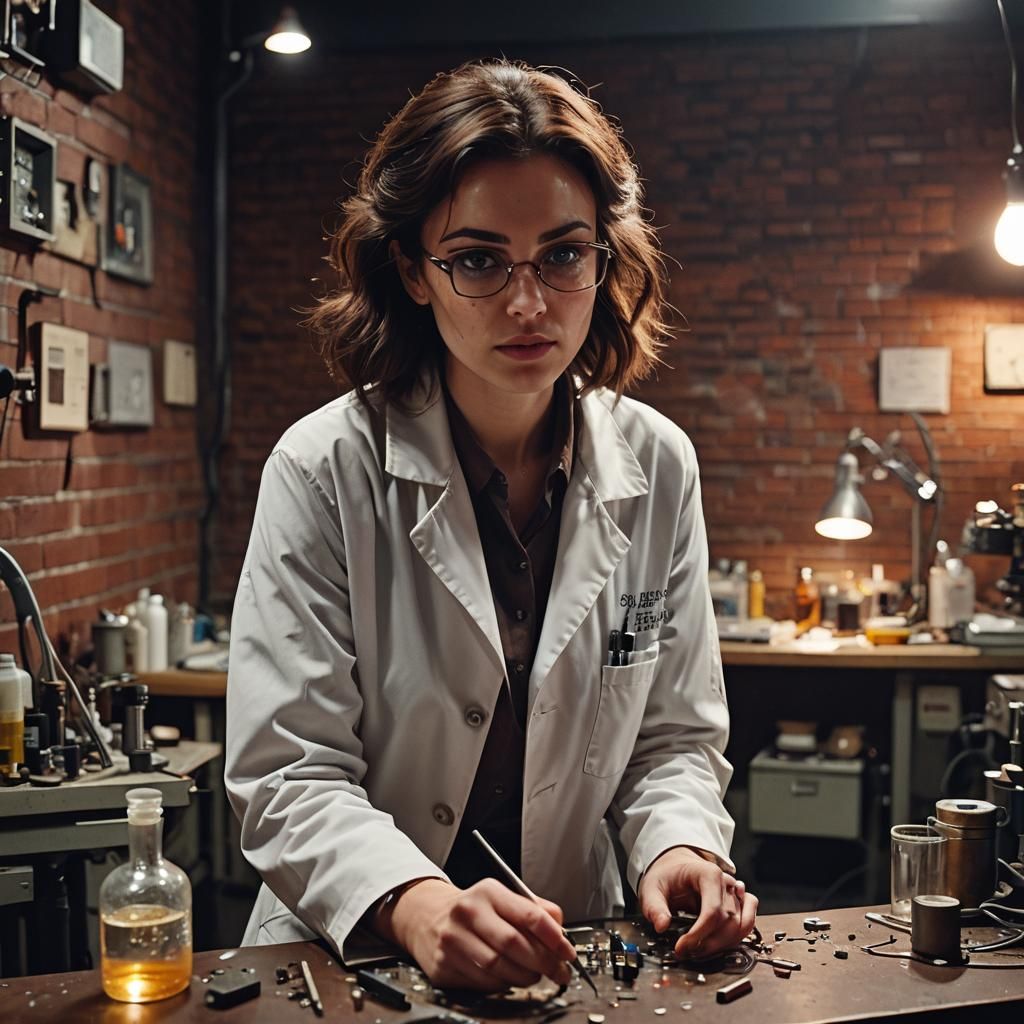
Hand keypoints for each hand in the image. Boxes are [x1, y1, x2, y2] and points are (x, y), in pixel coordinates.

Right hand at [381, 878, 575, 991]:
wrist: (427, 917)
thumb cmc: (473, 909)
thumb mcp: (502, 897)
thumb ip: (534, 909)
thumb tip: (561, 929)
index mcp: (488, 892)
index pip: (530, 915)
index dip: (555, 938)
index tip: (568, 951)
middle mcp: (468, 913)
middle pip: (515, 946)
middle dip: (544, 963)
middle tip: (558, 971)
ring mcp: (453, 940)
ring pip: (500, 969)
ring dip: (525, 977)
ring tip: (533, 975)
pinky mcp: (444, 966)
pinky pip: (484, 983)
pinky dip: (502, 984)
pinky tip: (507, 978)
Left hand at [638, 847, 757, 959]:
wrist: (676, 867)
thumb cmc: (667, 876)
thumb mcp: (651, 887)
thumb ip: (655, 907)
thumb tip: (662, 926)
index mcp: (707, 874)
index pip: (713, 910)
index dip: (700, 933)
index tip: (682, 946)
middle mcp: (726, 883)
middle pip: (729, 921)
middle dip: (709, 943)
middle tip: (687, 952)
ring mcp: (734, 893)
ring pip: (741, 925)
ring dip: (723, 945)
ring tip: (700, 950)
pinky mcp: (738, 903)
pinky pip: (749, 921)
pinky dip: (738, 936)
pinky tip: (719, 942)